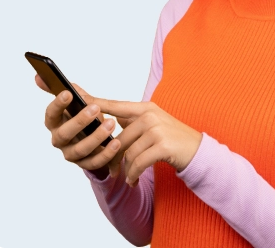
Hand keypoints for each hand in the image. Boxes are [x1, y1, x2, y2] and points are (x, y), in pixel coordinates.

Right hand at [36, 74, 121, 175]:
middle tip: (96, 108)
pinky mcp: (86, 164)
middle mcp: (60, 140)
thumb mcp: (78, 102)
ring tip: (111, 124)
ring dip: (96, 137)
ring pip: (80, 149)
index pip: (51, 114)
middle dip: (80, 121)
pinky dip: (106, 153)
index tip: (67, 93)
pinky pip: (95, 162)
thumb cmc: (85, 115)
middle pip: (64, 134)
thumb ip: (66, 89)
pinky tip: (116, 142)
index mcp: (55, 122)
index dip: (57, 104)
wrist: (96, 137)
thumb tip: (39, 76)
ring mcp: (72, 154)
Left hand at [80, 92, 203, 186]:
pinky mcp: (162, 145)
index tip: (77, 95)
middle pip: (120, 138)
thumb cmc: (172, 139)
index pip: (115, 105)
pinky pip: (137, 163)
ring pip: (128, 152)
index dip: (95, 102)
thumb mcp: (153, 124)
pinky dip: (133, 174)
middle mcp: (150, 115)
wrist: (197, 151)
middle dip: (114, 157)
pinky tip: (133, 180)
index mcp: (146, 108)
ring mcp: (157, 129)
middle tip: (113, 171)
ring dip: (126, 169)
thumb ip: (132, 120)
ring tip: (129, 177)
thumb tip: (109, 119)